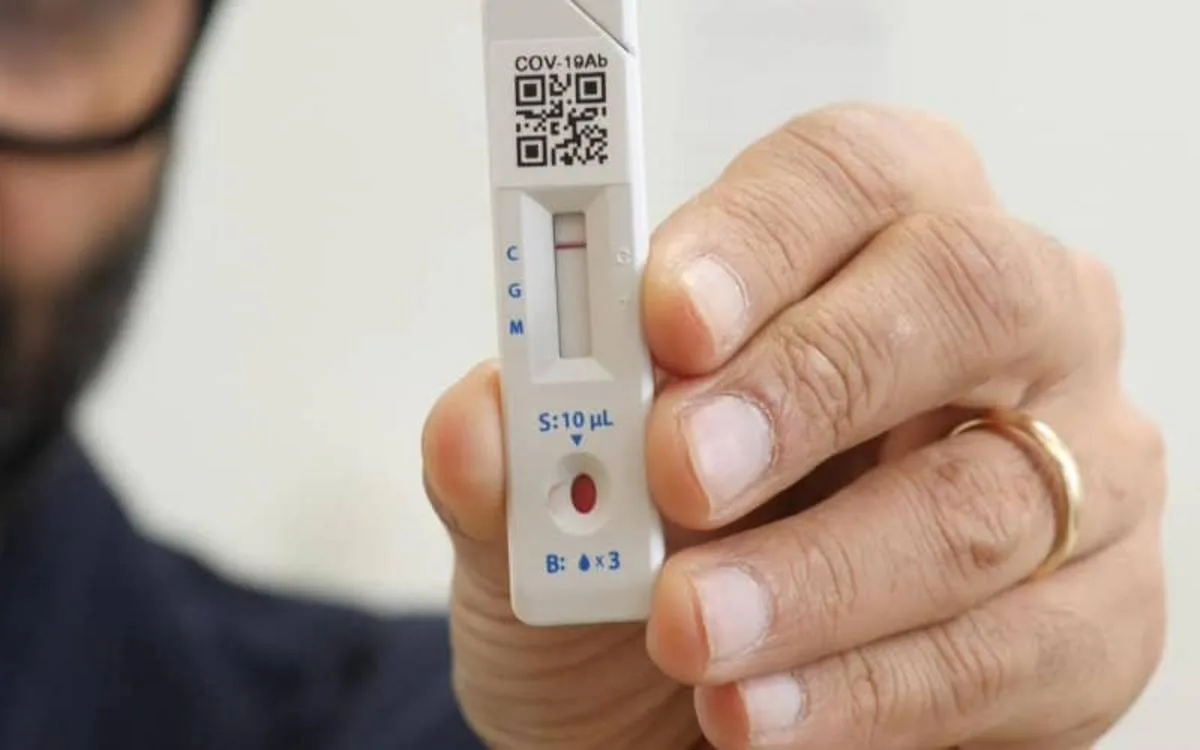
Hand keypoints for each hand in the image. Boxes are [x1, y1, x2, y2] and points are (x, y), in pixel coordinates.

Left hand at [422, 104, 1167, 749]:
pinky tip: (759, 713)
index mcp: (870, 240)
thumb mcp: (548, 515)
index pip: (844, 175)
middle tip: (682, 475)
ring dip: (815, 577)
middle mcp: (1003, 324)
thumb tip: (482, 427)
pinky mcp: (1096, 613)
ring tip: (690, 636)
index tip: (665, 319)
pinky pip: (1016, 650)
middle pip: (963, 290)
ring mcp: (1073, 463)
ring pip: (981, 498)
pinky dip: (871, 689)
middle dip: (811, 383)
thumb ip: (520, 460)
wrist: (685, 709)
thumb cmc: (631, 573)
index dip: (759, 234)